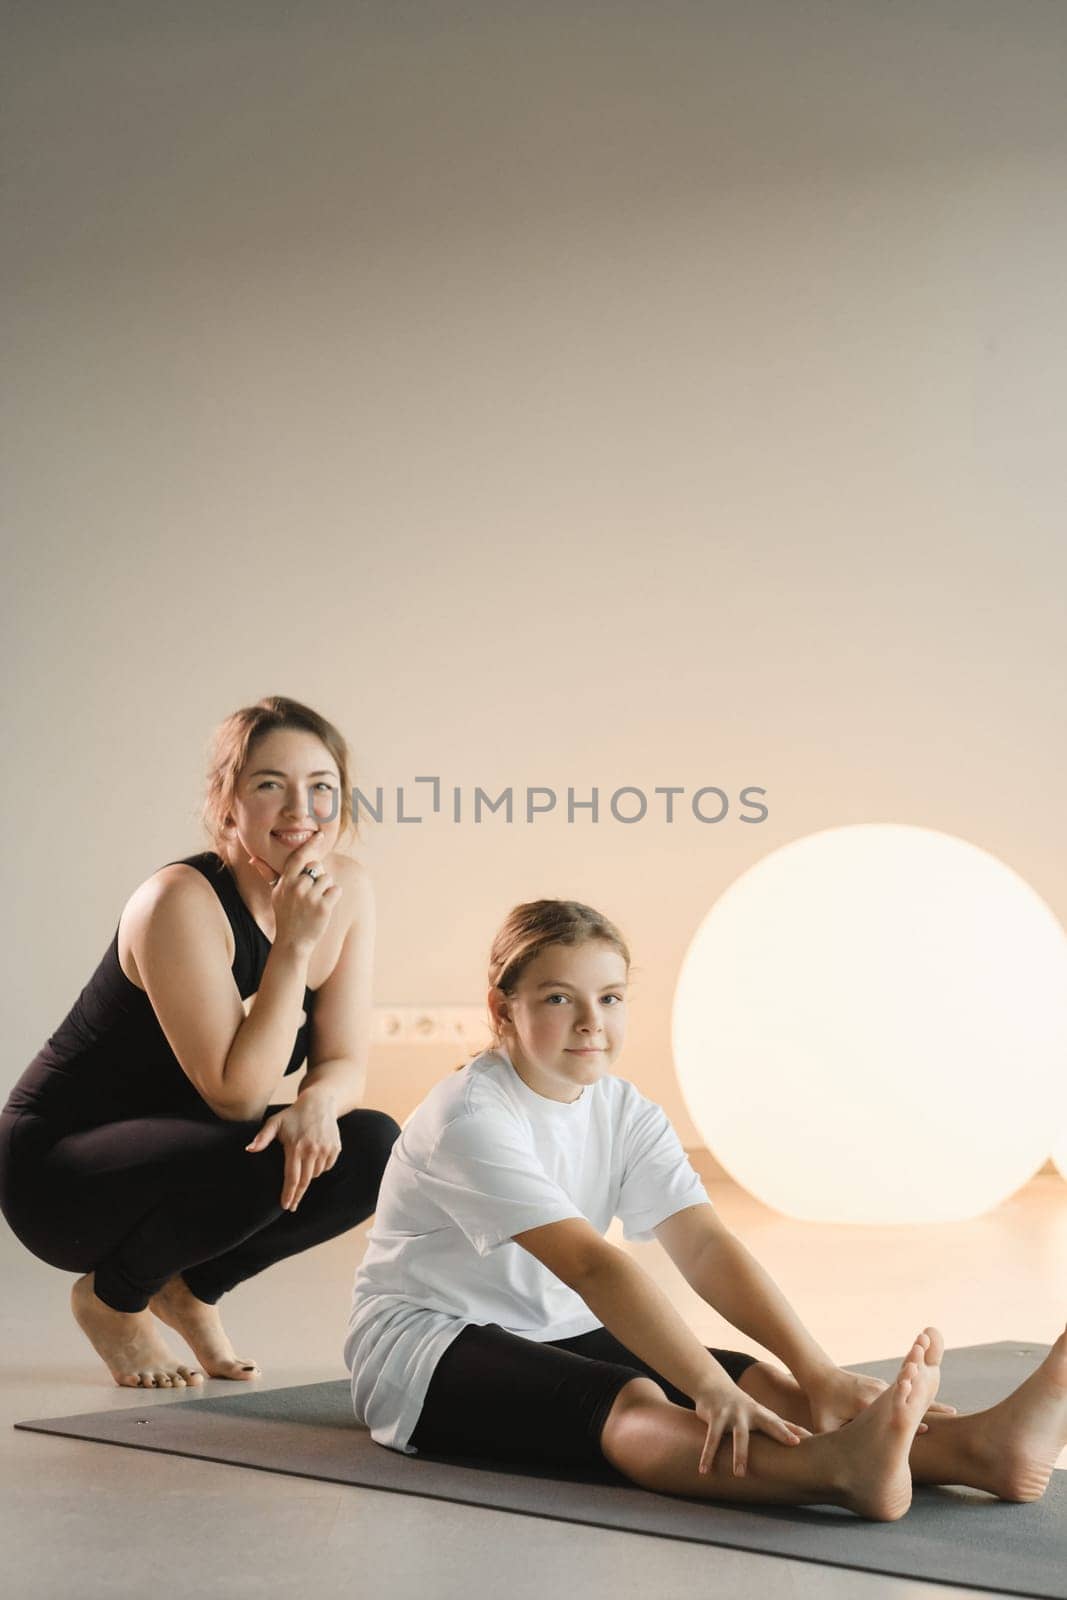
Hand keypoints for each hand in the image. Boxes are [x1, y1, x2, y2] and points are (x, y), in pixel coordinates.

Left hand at [244, 1096, 341, 1210]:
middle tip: (292, 1206)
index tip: (285, 1206)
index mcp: (296, 1147)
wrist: (320, 1102)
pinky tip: (313, 1160)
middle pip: (305, 1181)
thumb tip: (249, 1149)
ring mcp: (325, 1150)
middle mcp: (312, 1150)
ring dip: (308, 1178)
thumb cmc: (293, 1114)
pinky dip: (320, 1168)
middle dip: (297, 1196)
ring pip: (316, 1174)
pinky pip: (326, 1167)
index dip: (288, 1194)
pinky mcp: (335, 1148)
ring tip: (302, 1169)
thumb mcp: (275, 1122)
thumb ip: (262, 1137)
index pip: (292, 1178)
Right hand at [245, 832, 342, 953]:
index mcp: (286, 882)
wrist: (292, 942)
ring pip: (327, 879)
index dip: (310, 844)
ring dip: (325, 889)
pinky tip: (324, 907)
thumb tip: (253, 859)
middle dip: (317, 877)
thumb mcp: (275, 894)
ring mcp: (310, 897)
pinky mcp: (323, 907)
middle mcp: (296, 887)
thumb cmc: (285, 916)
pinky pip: (336, 890)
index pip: (298, 857)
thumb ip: (268, 874)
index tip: (320, 835)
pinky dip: (333, 897)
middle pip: (317, 866)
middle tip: (310, 895)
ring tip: (315, 903)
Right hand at [693, 1380, 811, 1476]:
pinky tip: (704, 1471)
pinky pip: (712, 1438)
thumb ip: (784, 1426)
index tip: (800, 1443)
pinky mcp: (715, 1416)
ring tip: (739, 1475)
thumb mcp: (763, 1414)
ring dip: (738, 1455)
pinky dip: (707, 1455)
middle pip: (767, 1425)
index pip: (780, 1424)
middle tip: (788, 1451)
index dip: (790, 1432)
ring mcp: (732, 1413)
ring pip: (737, 1435)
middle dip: (778, 1436)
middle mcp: (749, 1412)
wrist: (713, 1386)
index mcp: (763, 1414)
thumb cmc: (743, 1407)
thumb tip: (810, 1438)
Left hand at [803, 1364, 957, 1433]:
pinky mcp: (883, 1386)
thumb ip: (835, 1440)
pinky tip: (939, 1410)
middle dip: (930, 1408)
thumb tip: (840, 1461)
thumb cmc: (823, 1405)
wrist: (822, 1376)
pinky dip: (922, 1398)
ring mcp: (882, 1387)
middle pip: (907, 1399)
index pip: (890, 1412)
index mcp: (866, 1403)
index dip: (907, 1421)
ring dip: (930, 1401)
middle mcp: (878, 1392)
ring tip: (954, 1413)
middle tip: (955, 1415)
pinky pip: (907, 1392)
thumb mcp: (825, 1424)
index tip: (926, 1431)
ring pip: (911, 1394)